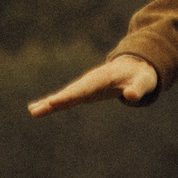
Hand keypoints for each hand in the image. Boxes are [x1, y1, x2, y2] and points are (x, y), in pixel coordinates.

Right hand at [27, 55, 158, 116]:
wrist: (136, 67)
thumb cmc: (141, 75)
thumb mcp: (145, 82)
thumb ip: (138, 89)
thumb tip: (132, 97)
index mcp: (103, 78)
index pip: (84, 89)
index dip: (70, 96)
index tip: (55, 102)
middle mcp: (90, 81)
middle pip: (71, 92)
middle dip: (55, 101)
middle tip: (36, 110)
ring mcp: (86, 86)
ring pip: (66, 95)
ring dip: (50, 103)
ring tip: (33, 111)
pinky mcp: (84, 92)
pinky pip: (67, 98)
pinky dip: (53, 104)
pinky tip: (37, 109)